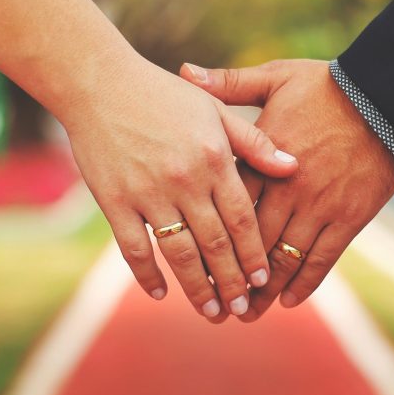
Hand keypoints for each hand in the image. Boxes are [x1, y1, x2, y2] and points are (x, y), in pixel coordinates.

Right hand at [63, 50, 297, 319]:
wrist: (99, 83)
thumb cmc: (162, 95)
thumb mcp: (214, 109)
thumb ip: (255, 143)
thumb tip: (294, 169)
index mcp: (212, 158)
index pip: (242, 219)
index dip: (254, 254)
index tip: (263, 281)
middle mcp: (184, 180)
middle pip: (215, 244)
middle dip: (231, 282)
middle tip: (242, 311)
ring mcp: (147, 193)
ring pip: (179, 253)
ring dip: (197, 288)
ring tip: (211, 312)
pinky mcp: (114, 201)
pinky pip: (134, 248)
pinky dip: (146, 274)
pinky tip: (160, 292)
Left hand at [180, 59, 393, 319]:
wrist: (385, 97)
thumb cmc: (326, 86)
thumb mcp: (275, 78)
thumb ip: (229, 85)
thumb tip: (185, 72)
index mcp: (262, 159)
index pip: (225, 207)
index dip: (206, 237)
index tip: (187, 260)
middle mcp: (286, 189)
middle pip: (250, 242)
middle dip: (230, 275)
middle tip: (213, 302)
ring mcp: (318, 207)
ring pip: (283, 258)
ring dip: (263, 290)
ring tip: (245, 313)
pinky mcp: (348, 218)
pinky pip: (322, 258)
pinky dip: (304, 282)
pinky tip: (289, 301)